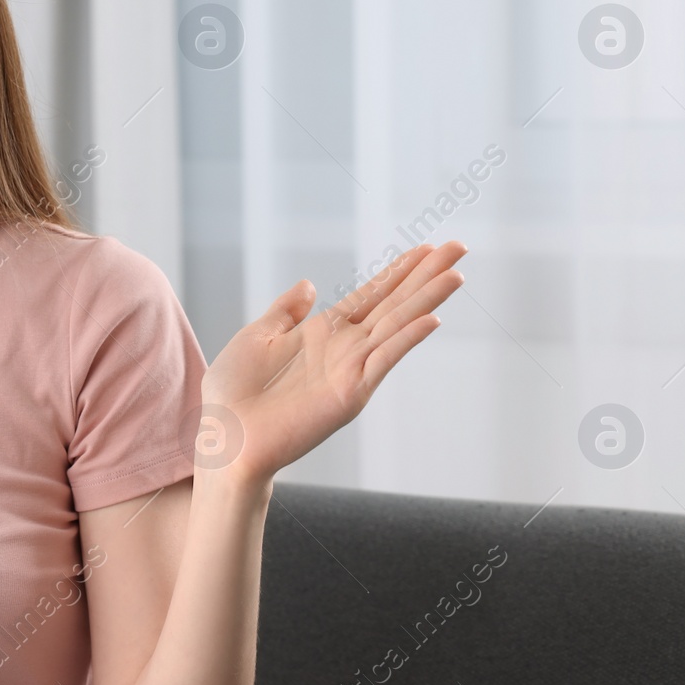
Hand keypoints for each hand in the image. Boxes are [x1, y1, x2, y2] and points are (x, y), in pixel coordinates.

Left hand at [199, 241, 467, 485]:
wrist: (226, 437)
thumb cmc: (234, 393)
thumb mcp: (258, 336)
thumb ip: (286, 311)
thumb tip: (309, 285)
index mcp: (323, 332)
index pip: (372, 294)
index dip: (398, 271)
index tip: (426, 247)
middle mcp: (345, 348)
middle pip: (394, 303)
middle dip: (426, 275)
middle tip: (458, 247)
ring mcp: (351, 369)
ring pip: (397, 325)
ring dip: (427, 299)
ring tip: (455, 274)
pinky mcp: (349, 393)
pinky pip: (383, 360)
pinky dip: (406, 339)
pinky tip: (430, 319)